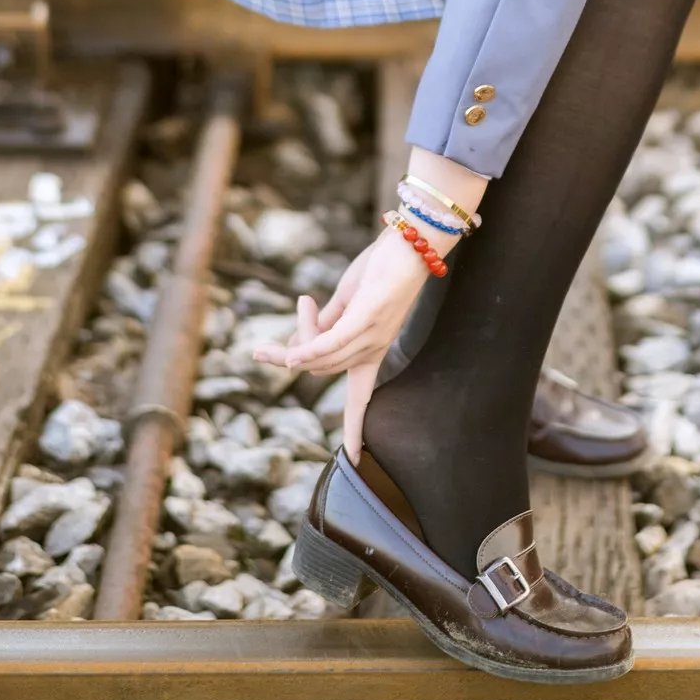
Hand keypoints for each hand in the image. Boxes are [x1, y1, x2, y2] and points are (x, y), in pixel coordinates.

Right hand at [251, 229, 432, 463]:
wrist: (412, 241)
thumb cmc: (382, 267)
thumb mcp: (350, 300)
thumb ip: (327, 323)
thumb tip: (301, 343)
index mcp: (371, 351)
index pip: (361, 400)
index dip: (354, 429)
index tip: (354, 458)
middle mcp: (372, 350)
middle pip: (317, 367)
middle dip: (291, 352)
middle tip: (287, 320)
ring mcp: (369, 337)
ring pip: (316, 356)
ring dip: (292, 342)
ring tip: (303, 300)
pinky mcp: (364, 319)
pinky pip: (325, 346)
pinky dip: (304, 350)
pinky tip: (287, 354)